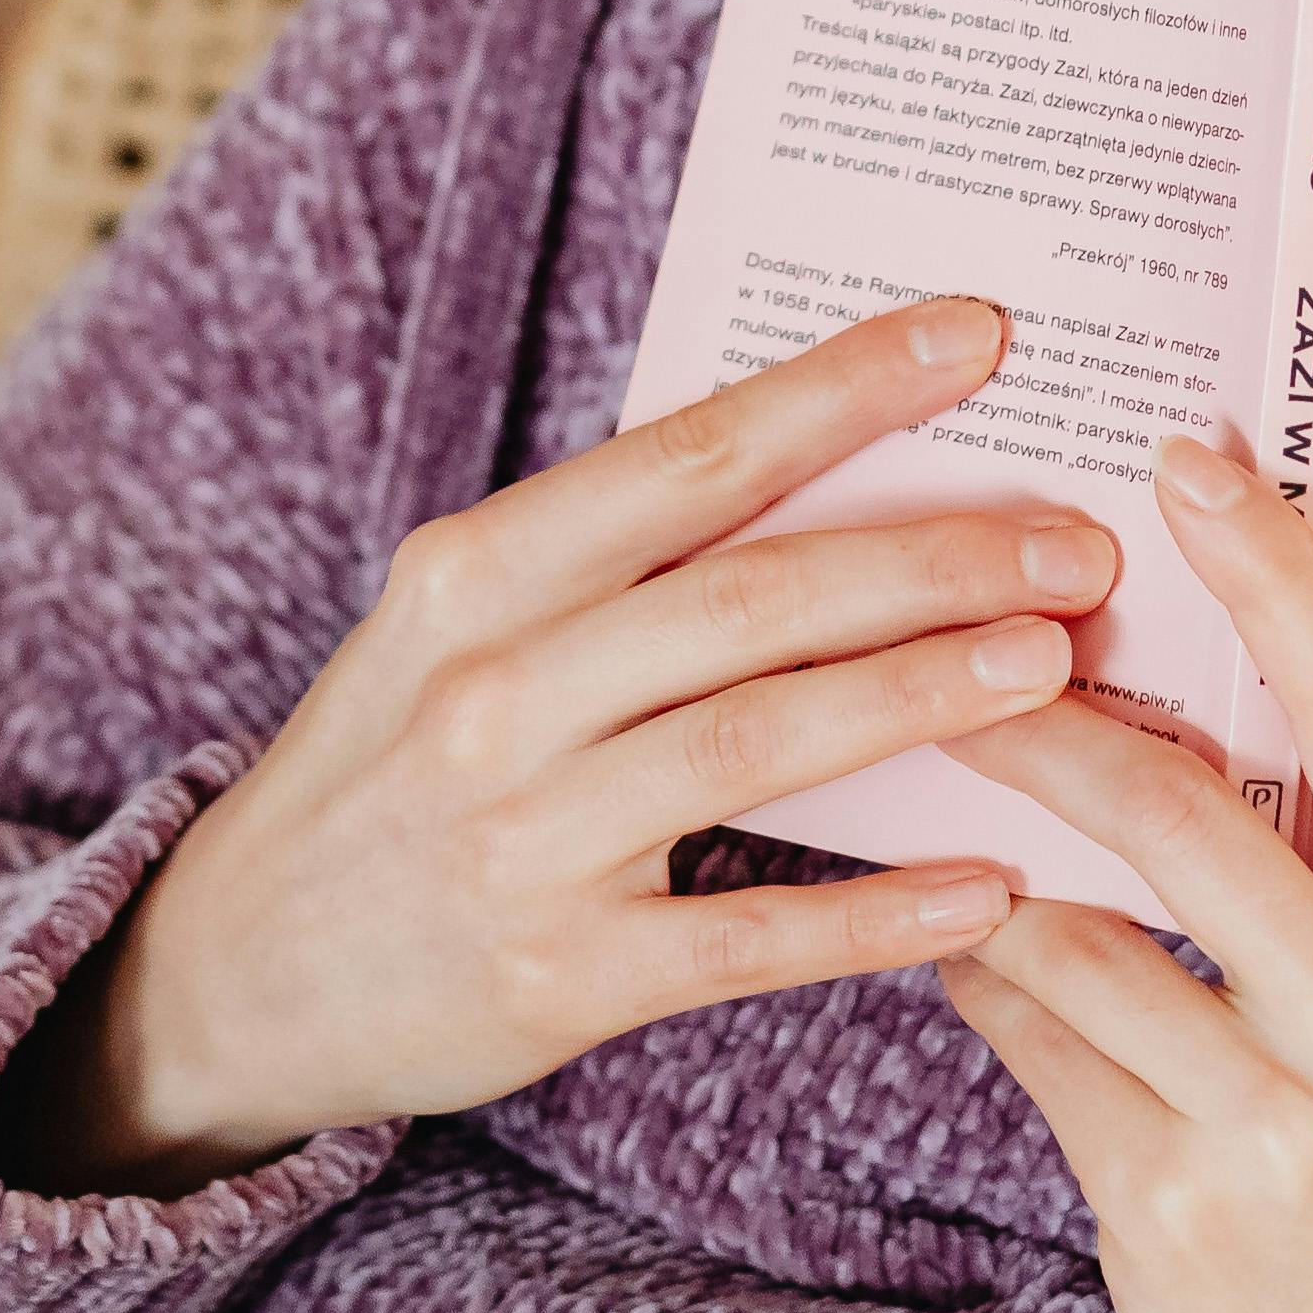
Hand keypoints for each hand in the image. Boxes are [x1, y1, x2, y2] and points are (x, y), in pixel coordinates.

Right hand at [14, 296, 1112, 1192]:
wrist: (233, 974)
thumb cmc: (390, 769)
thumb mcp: (455, 628)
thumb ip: (608, 561)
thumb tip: (816, 465)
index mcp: (473, 576)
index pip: (688, 458)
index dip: (842, 392)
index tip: (979, 334)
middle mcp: (494, 692)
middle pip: (750, 597)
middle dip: (933, 557)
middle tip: (1079, 543)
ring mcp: (523, 838)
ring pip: (760, 745)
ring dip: (922, 697)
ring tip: (1054, 665)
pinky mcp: (558, 977)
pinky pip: (749, 936)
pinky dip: (877, 913)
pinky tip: (991, 884)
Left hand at [937, 434, 1312, 1312]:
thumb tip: (1180, 675)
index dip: (1273, 575)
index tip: (1186, 457)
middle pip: (1185, 805)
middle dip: (1048, 708)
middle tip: (958, 629)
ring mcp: (1289, 1121)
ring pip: (1078, 920)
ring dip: (987, 843)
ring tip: (928, 783)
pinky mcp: (1177, 1202)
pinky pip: (1032, 1033)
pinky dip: (973, 964)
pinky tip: (946, 934)